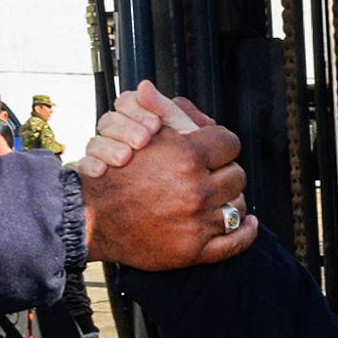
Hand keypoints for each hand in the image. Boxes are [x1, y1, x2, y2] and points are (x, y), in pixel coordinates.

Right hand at [77, 80, 205, 178]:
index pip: (126, 102)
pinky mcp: (95, 172)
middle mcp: (120, 134)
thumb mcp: (182, 135)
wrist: (182, 201)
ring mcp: (106, 153)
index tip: (154, 125)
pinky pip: (83, 164)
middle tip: (143, 141)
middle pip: (109, 120)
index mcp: (139, 119)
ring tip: (125, 158)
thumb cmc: (184, 166)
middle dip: (126, 129)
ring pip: (95, 141)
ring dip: (109, 147)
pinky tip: (103, 171)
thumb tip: (144, 86)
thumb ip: (165, 109)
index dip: (137, 110)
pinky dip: (91, 165)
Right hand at [81, 111, 255, 270]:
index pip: (228, 143)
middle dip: (225, 170)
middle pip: (235, 174)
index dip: (221, 142)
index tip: (215, 147)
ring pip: (237, 205)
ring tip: (221, 195)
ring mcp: (197, 223)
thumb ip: (155, 113)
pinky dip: (246, 231)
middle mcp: (196, 190)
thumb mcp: (134, 135)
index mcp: (186, 157)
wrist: (90, 219)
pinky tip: (247, 223)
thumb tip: (150, 86)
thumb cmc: (112, 176)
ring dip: (230, 198)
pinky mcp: (194, 250)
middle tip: (214, 172)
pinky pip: (235, 242)